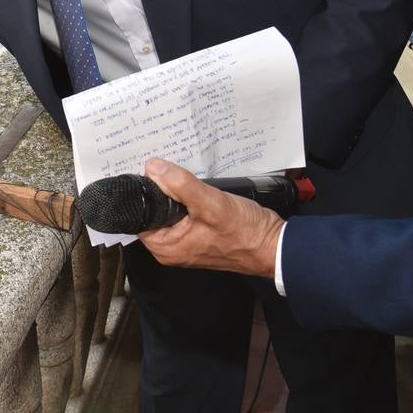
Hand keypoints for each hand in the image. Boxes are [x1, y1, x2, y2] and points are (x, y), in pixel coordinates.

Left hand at [135, 158, 284, 279]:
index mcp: (164, 247)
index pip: (139, 214)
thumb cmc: (244, 231)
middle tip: (161, 164)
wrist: (273, 245)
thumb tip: (153, 167)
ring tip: (175, 170)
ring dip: (171, 191)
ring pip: (167, 209)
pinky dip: (183, 197)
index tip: (145, 168)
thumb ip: (180, 184)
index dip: (143, 190)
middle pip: (152, 210)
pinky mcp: (196, 234)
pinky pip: (181, 212)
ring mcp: (183, 241)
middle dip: (157, 188)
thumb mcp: (211, 203)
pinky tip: (188, 183)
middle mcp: (169, 247)